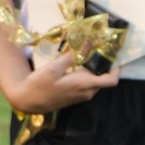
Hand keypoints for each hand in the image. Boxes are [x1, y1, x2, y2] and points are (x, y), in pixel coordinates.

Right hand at [1, 48, 118, 114]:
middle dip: (104, 64)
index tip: (114, 54)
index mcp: (84, 85)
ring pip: (96, 81)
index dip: (117, 68)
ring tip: (88, 52)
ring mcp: (81, 96)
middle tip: (99, 47)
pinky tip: (77, 62)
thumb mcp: (54, 67)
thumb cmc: (39, 84)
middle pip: (104, 78)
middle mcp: (86, 93)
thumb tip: (89, 43)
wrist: (27, 101)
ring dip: (95, 68)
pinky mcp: (76, 96)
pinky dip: (88, 74)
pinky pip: (88, 84)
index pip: (111, 81)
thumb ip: (72, 56)